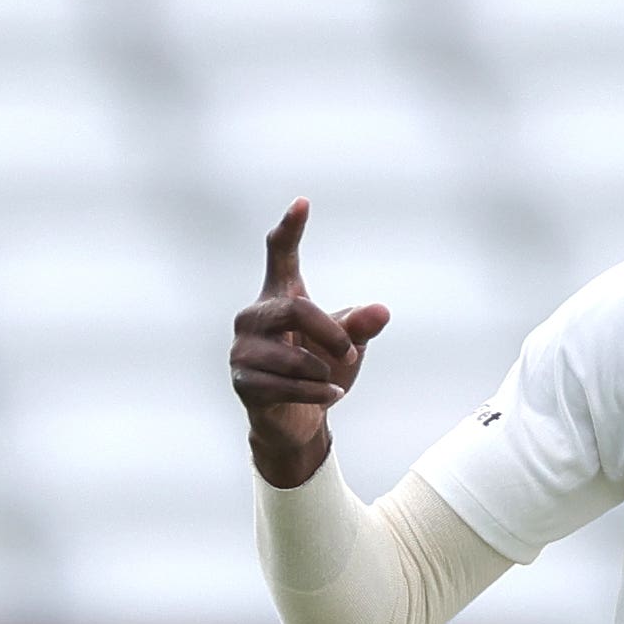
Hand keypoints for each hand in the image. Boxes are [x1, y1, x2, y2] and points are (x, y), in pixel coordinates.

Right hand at [229, 198, 389, 486]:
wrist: (299, 421)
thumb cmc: (321, 371)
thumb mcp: (349, 346)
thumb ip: (360, 326)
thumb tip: (381, 312)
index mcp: (279, 297)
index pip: (279, 254)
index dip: (290, 229)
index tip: (303, 202)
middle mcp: (254, 317)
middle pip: (295, 309)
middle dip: (331, 333)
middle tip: (350, 354)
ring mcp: (242, 350)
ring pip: (292, 355)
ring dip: (323, 371)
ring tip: (333, 381)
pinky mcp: (243, 382)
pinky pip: (286, 385)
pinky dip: (317, 391)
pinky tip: (331, 395)